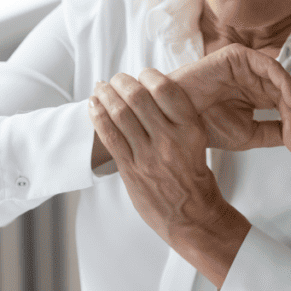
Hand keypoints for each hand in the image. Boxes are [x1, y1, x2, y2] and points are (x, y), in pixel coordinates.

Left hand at [88, 70, 249, 287]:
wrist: (192, 216)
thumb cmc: (195, 179)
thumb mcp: (198, 142)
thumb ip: (177, 120)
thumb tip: (152, 94)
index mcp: (190, 129)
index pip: (166, 89)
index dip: (150, 75)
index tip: (143, 73)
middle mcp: (170, 139)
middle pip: (138, 97)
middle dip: (122, 82)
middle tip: (117, 78)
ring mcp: (148, 155)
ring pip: (120, 114)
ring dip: (106, 95)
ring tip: (101, 87)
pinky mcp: (131, 169)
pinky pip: (109, 136)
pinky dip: (98, 116)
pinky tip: (93, 106)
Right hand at [169, 44, 290, 155]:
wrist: (175, 123)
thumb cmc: (204, 125)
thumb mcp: (249, 135)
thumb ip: (275, 132)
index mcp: (259, 94)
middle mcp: (257, 79)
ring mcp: (250, 66)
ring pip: (287, 86)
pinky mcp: (240, 56)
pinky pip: (272, 69)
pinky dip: (286, 88)